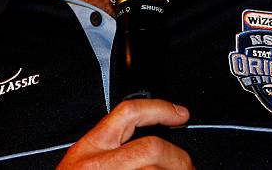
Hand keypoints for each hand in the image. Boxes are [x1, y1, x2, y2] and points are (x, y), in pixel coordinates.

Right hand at [57, 98, 193, 168]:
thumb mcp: (83, 165)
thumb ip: (112, 152)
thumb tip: (156, 147)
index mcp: (89, 149)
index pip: (127, 113)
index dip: (159, 108)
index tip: (180, 115)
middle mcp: (97, 165)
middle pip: (151, 148)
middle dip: (178, 158)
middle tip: (188, 166)